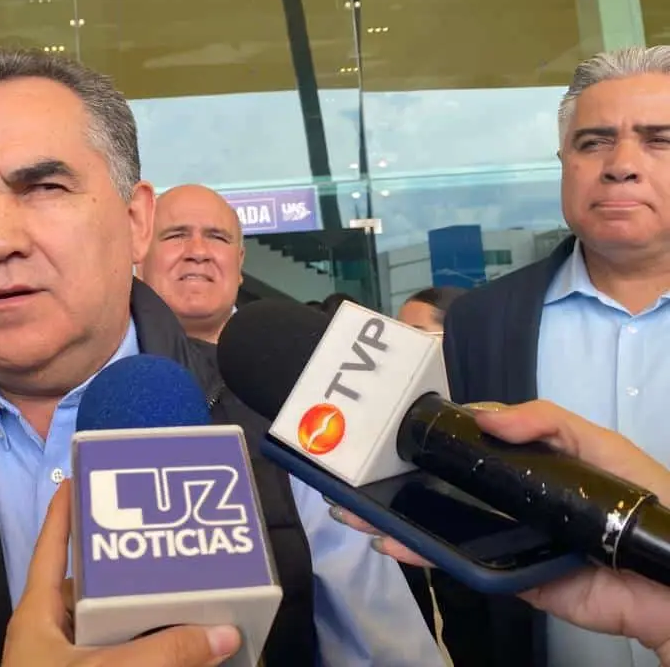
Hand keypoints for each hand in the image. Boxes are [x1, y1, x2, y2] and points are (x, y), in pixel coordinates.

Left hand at [1, 481, 240, 666]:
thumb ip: (166, 654)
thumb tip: (225, 631)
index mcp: (39, 615)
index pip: (51, 548)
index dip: (64, 511)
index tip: (82, 474)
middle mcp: (54, 636)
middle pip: (96, 588)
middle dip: (134, 569)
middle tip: (174, 543)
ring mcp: (71, 666)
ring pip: (116, 629)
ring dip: (150, 616)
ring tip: (193, 591)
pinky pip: (126, 659)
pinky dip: (153, 652)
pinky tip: (187, 647)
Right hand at [330, 400, 669, 659]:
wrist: (665, 577)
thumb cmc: (640, 498)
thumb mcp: (597, 444)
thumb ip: (547, 422)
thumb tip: (482, 417)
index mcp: (530, 464)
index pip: (475, 445)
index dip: (437, 437)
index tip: (396, 428)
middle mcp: (510, 498)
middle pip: (447, 486)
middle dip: (402, 478)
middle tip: (360, 471)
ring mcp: (505, 537)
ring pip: (444, 524)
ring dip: (400, 515)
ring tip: (357, 507)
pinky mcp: (507, 574)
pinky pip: (460, 563)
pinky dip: (423, 555)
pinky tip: (391, 541)